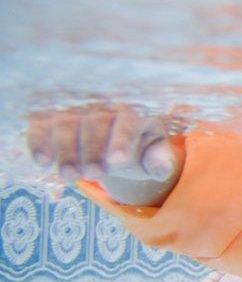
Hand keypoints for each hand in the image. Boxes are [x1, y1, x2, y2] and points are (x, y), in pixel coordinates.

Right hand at [26, 103, 182, 183]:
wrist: (115, 139)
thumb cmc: (138, 144)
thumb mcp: (153, 151)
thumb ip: (158, 159)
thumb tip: (162, 170)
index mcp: (133, 111)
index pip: (127, 123)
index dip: (121, 141)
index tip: (117, 162)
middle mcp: (102, 105)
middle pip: (94, 123)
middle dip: (92, 150)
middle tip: (93, 174)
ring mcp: (75, 108)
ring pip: (66, 124)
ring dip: (65, 150)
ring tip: (70, 176)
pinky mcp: (51, 116)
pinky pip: (41, 124)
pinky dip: (38, 141)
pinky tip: (42, 161)